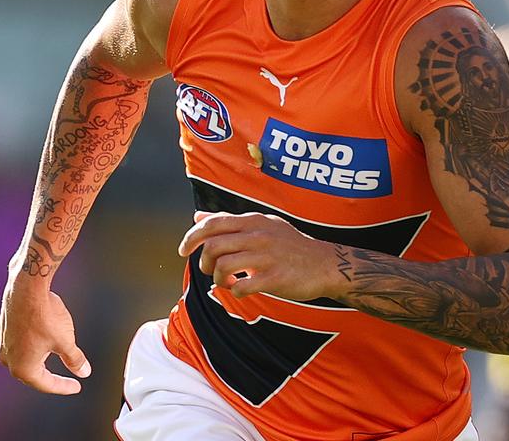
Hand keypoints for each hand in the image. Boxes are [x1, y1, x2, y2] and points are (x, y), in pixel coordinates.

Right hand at [0, 273, 90, 394]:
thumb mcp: (65, 341)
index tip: (76, 387)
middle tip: (67, 380)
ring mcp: (3, 343)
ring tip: (55, 360)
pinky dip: (32, 347)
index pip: (47, 384)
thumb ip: (74, 360)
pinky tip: (41, 342)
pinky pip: (19, 345)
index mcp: (23, 368)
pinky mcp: (4, 329)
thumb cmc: (44, 315)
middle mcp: (8, 359)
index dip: (64, 387)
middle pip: (33, 375)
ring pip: (25, 359)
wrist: (27, 288)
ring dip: (40, 362)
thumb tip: (83, 371)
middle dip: (51, 377)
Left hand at [178, 211, 338, 300]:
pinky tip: (241, 290)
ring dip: (219, 279)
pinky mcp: (275, 278)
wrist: (326, 264)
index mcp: (253, 221)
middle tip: (211, 271)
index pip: (212, 224)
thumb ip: (229, 222)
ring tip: (228, 282)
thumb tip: (198, 217)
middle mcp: (258, 235)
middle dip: (204, 262)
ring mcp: (267, 257)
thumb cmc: (290, 246)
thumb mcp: (262, 225)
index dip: (192, 237)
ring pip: (223, 266)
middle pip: (213, 246)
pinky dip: (235, 292)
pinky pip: (242, 287)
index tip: (183, 250)